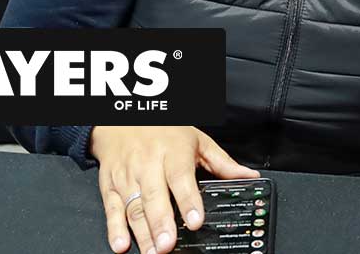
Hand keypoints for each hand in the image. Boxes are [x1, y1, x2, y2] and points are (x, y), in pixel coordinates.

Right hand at [91, 126, 258, 253]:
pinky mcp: (110, 185)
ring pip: (134, 206)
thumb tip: (249, 176)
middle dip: (161, 223)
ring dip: (142, 232)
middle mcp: (148, 164)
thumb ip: (222, 162)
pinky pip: (112, 208)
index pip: (181, 178)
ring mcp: (127, 176)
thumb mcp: (197, 140)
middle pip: (155, 197)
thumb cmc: (165, 131)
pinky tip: (121, 244)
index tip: (195, 221)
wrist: (124, 119)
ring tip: (153, 251)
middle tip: (168, 246)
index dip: (188, 201)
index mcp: (173, 152)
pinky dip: (114, 228)